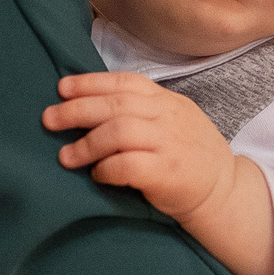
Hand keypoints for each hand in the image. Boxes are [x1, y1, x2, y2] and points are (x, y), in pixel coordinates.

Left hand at [43, 71, 233, 221]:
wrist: (224, 192)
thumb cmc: (189, 158)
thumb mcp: (174, 121)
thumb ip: (142, 111)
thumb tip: (90, 106)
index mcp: (167, 101)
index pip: (125, 82)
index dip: (91, 82)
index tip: (62, 88)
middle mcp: (168, 117)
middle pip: (115, 104)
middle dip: (77, 110)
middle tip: (49, 120)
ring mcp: (170, 144)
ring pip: (118, 132)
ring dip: (86, 143)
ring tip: (66, 156)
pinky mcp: (168, 173)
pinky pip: (128, 164)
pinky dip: (106, 169)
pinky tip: (96, 175)